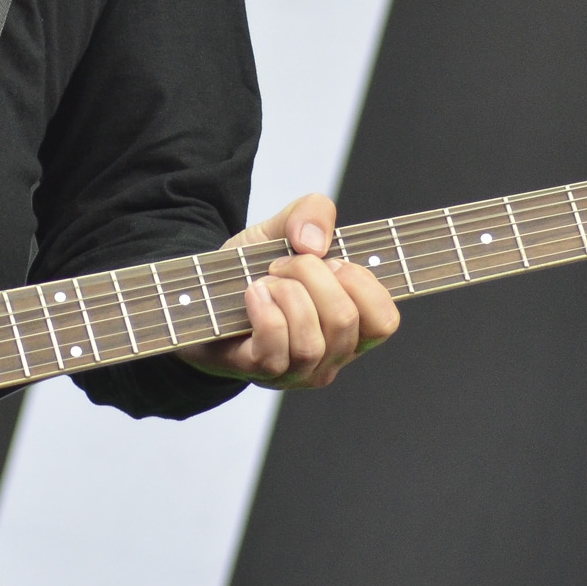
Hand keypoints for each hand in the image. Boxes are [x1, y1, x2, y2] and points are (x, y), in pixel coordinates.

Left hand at [174, 193, 399, 389]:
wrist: (202, 294)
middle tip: (283, 264)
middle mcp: (331, 356)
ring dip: (285, 295)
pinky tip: (252, 295)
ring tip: (266, 281)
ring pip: (311, 342)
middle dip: (311, 276)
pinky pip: (275, 347)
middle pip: (345, 321)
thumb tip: (315, 243)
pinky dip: (264, 310)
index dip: (360, 282)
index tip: (329, 260)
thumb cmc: (252, 269)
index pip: (385, 321)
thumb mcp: (283, 229)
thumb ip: (311, 213)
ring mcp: (297, 371)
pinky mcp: (261, 373)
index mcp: (351, 326)